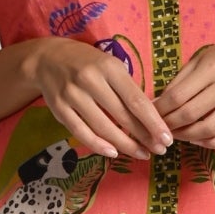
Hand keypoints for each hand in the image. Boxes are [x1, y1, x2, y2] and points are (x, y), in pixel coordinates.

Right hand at [32, 37, 172, 160]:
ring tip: (142, 154)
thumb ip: (128, 89)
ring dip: (125, 145)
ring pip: (103, 128)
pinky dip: (98, 145)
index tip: (166, 138)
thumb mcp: (111, 66)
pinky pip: (81, 132)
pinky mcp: (59, 109)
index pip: (136, 100)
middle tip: (159, 150)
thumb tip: (151, 119)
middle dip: (144, 137)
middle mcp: (90, 81)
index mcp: (109, 68)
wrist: (48, 58)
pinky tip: (114, 153)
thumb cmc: (88, 63)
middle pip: (122, 116)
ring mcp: (73, 96)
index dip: (153, 123)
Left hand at [152, 34, 214, 149]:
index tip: (151, 115)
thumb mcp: (199, 60)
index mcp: (213, 67)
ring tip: (177, 134)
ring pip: (210, 129)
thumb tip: (156, 105)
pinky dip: (212, 143)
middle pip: (192, 113)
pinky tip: (198, 140)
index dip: (161, 109)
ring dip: (188, 136)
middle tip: (161, 128)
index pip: (178, 95)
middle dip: (171, 125)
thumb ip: (179, 82)